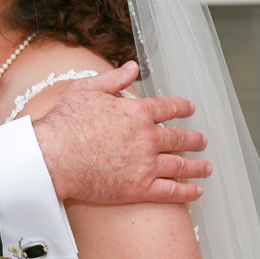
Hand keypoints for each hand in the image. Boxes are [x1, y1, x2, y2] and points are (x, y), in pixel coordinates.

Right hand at [32, 61, 210, 203]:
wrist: (53, 157)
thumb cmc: (65, 122)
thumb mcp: (87, 89)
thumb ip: (114, 78)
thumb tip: (133, 67)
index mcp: (136, 111)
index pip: (167, 108)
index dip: (182, 107)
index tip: (190, 109)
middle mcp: (147, 137)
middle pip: (178, 138)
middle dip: (193, 139)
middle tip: (202, 141)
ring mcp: (146, 165)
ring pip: (180, 165)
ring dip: (196, 165)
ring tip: (206, 167)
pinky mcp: (139, 189)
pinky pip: (171, 191)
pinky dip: (187, 191)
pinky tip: (196, 191)